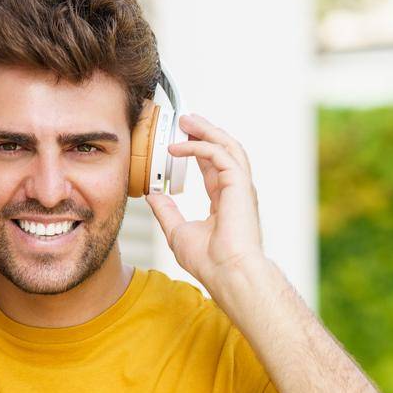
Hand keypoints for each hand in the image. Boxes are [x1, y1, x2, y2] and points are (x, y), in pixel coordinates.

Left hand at [145, 113, 267, 290]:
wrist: (227, 271)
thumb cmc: (209, 260)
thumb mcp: (177, 231)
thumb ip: (166, 211)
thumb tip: (152, 196)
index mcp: (225, 200)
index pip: (212, 166)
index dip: (197, 150)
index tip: (179, 141)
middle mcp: (235, 189)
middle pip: (223, 149)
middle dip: (205, 132)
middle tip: (185, 120)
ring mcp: (240, 186)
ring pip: (226, 146)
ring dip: (206, 130)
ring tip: (187, 120)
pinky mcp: (239, 184)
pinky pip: (219, 154)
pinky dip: (199, 146)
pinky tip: (179, 146)